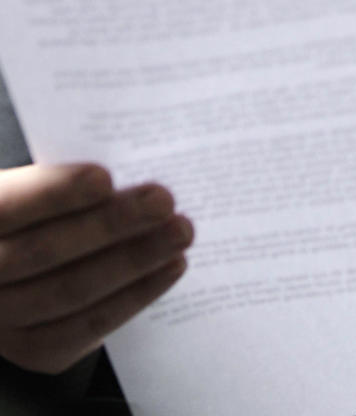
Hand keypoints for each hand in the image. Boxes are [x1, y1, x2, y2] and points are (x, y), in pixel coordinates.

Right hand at [0, 163, 192, 374]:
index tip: (105, 178)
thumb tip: (129, 167)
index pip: (9, 206)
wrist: (20, 267)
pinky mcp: (33, 348)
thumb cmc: (43, 207)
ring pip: (69, 292)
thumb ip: (67, 180)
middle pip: (43, 253)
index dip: (53, 194)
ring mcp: (2, 318)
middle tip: (163, 201)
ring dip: (134, 260)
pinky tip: (170, 267)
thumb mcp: (38, 185)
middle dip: (110, 225)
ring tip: (179, 231)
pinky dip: (135, 296)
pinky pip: (87, 327)